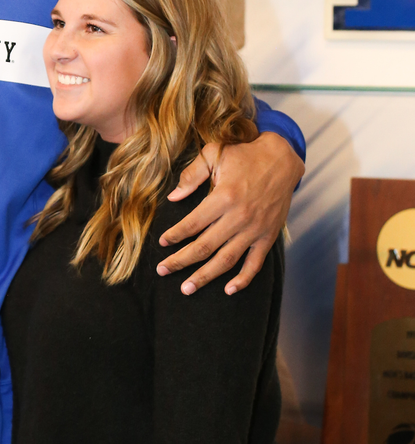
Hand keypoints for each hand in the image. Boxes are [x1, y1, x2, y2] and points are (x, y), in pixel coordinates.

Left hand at [157, 134, 302, 294]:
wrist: (282, 159)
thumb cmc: (244, 155)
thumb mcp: (214, 154)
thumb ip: (192, 175)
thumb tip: (173, 198)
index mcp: (223, 197)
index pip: (192, 224)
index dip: (174, 236)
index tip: (162, 242)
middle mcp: (239, 217)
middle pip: (204, 247)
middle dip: (180, 261)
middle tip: (162, 270)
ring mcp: (255, 229)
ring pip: (226, 260)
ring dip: (205, 276)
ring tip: (186, 288)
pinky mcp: (268, 236)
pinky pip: (255, 263)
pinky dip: (243, 279)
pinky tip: (228, 290)